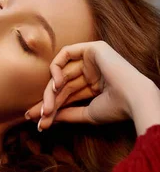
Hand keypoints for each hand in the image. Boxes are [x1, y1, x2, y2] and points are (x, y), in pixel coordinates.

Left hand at [25, 40, 154, 131]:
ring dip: (50, 92)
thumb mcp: (86, 114)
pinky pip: (65, 53)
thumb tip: (45, 119)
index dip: (52, 107)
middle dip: (48, 102)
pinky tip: (57, 86)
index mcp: (94, 85)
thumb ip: (66, 113)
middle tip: (38, 118)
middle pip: (62, 85)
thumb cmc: (115, 109)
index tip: (39, 123)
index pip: (67, 94)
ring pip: (61, 73)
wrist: (133, 99)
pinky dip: (56, 69)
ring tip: (47, 108)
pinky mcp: (92, 48)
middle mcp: (92, 70)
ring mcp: (92, 58)